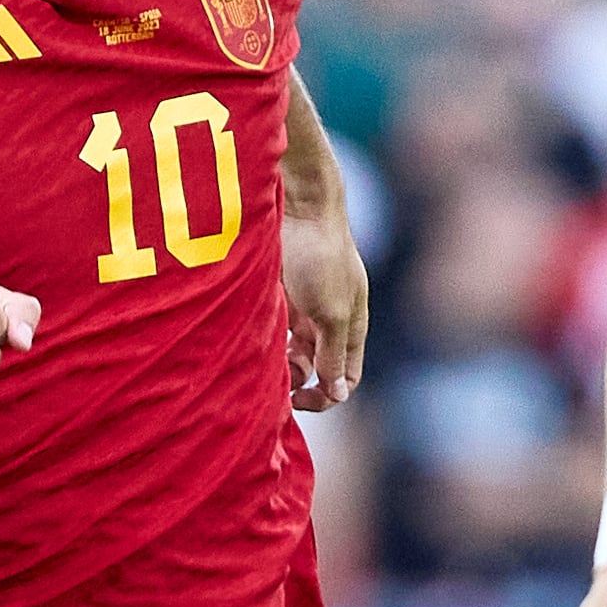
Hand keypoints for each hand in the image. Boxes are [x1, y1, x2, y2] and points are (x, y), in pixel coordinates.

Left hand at [281, 190, 367, 412]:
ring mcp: (305, 309)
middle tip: (274, 378)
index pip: (346, 379)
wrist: (299, 207)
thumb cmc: (322, 259)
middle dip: (298, 381)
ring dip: (280, 364)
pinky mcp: (282, 295)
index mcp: (352, 329)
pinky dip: (266, 343)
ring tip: (263, 359)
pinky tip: (254, 339)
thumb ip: (334, 355)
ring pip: (293, 353)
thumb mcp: (331, 313)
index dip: (326, 396)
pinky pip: (274, 332)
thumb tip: (339, 394)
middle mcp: (330, 323)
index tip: (299, 399)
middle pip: (317, 371)